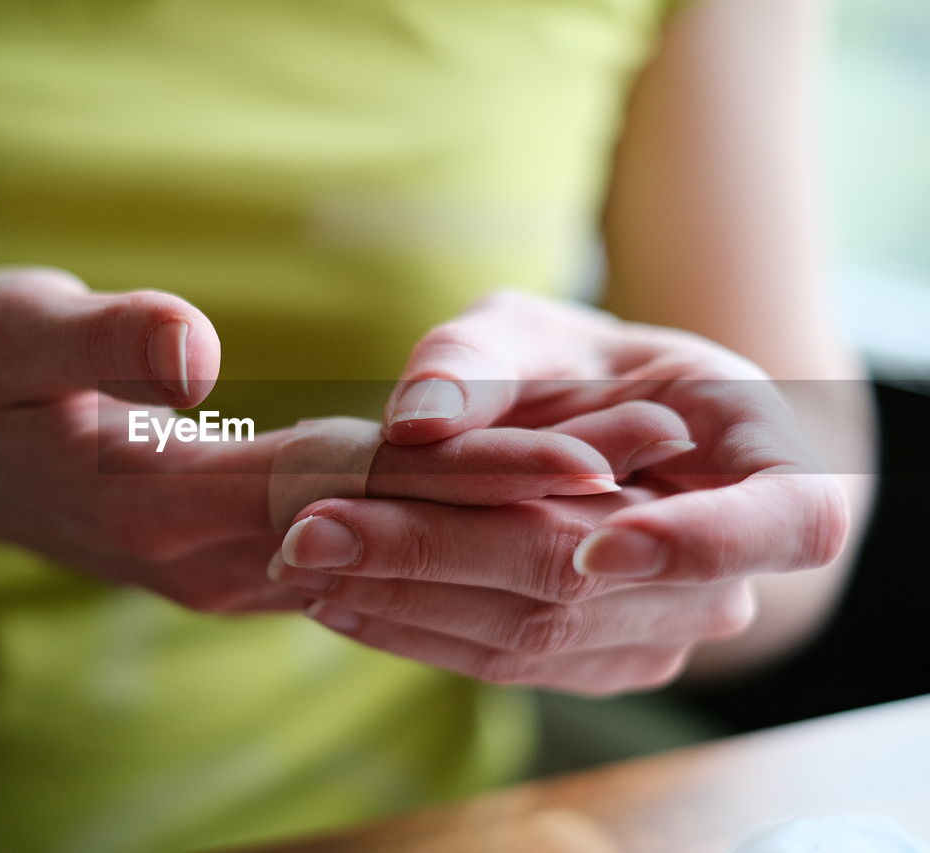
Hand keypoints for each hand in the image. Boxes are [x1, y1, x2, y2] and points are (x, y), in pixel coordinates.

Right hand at [0, 271, 656, 614]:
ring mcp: (229, 574)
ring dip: (504, 531)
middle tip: (660, 484)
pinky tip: (520, 521)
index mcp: (161, 500)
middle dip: (526, 511)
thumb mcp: (9, 332)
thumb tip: (193, 347)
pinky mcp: (241, 565)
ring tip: (627, 503)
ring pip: (393, 556)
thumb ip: (100, 341)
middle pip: (395, 534)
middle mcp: (210, 559)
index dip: (468, 469)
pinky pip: (365, 558)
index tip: (585, 460)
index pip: (348, 483)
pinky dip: (446, 537)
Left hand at [269, 291, 848, 693]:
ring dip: (407, 602)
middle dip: (444, 557)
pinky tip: (337, 597)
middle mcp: (725, 568)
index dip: (693, 541)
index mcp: (761, 461)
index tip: (598, 546)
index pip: (783, 523)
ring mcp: (664, 627)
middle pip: (595, 585)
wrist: (580, 429)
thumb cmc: (574, 362)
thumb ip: (476, 360)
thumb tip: (414, 422)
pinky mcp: (596, 659)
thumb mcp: (532, 329)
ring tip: (304, 559)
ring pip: (536, 637)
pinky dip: (414, 629)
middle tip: (315, 530)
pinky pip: (507, 661)